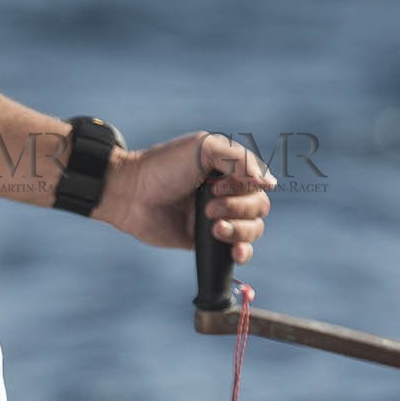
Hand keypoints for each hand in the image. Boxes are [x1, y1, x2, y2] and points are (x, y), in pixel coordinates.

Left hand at [96, 131, 274, 263]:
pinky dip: (242, 252)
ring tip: (213, 227)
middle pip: (259, 208)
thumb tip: (269, 183)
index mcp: (229, 170)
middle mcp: (227, 194)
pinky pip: (236, 251)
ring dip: (238, 229)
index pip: (259, 183)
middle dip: (238, 208)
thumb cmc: (163, 166)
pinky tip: (235, 251)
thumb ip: (238, 160)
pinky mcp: (206, 242)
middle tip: (207, 205)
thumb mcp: (202, 148)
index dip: (244, 187)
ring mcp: (218, 218)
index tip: (216, 184)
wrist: (130, 193)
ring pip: (253, 230)